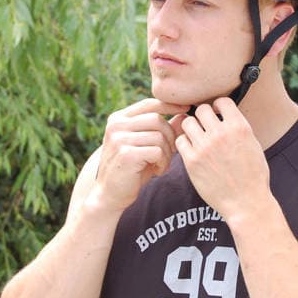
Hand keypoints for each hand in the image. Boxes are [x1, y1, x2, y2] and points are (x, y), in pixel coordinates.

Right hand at [93, 98, 188, 212]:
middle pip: (157, 120)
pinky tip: (157, 172)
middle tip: (168, 154)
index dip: (170, 105)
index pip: (150, 104)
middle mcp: (116, 125)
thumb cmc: (132, 168)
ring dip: (167, 153)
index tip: (186, 109)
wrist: (110, 194)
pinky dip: (163, 162)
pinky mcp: (126, 154)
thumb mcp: (147, 145)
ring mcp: (119, 139)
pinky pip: (157, 151)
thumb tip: (185, 115)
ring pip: (159, 136)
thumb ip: (163, 130)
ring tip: (161, 165)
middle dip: (170, 137)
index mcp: (118, 118)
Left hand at [175, 98, 270, 222]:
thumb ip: (238, 128)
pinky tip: (192, 150)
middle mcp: (221, 134)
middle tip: (204, 127)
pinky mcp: (192, 161)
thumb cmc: (253, 176)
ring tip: (197, 138)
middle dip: (203, 116)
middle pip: (201, 110)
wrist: (246, 203)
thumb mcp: (253, 145)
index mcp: (240, 127)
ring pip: (187, 123)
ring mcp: (205, 147)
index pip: (222, 101)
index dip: (218, 107)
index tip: (217, 115)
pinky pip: (180, 141)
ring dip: (192, 128)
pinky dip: (185, 143)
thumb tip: (224, 115)